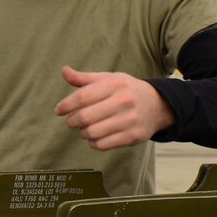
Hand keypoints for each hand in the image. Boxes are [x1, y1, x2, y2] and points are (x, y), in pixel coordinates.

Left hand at [54, 67, 174, 150]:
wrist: (158, 105)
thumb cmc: (126, 90)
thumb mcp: (109, 79)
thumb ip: (84, 78)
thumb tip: (64, 71)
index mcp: (115, 84)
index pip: (82, 96)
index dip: (66, 105)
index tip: (59, 110)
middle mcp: (123, 101)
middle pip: (85, 117)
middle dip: (72, 121)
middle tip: (71, 121)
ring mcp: (129, 120)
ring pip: (92, 133)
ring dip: (83, 133)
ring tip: (84, 129)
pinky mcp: (133, 136)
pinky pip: (102, 144)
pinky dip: (93, 142)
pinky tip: (95, 137)